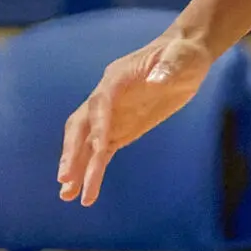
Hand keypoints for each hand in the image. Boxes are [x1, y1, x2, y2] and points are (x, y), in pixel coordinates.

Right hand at [58, 31, 213, 207]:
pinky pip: (102, 152)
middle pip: (81, 126)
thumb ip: (168, 68)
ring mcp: (112, 115)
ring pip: (87, 144)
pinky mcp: (122, 129)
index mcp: (116, 78)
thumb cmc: (183, 53)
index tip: (99, 148)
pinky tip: (86, 192)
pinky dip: (93, 170)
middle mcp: (106, 98)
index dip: (99, 125)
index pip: (100, 103)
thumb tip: (157, 80)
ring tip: (67, 197)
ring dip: (77, 169)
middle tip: (65, 178)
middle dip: (72, 152)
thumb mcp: (182, 57)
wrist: (185, 57)